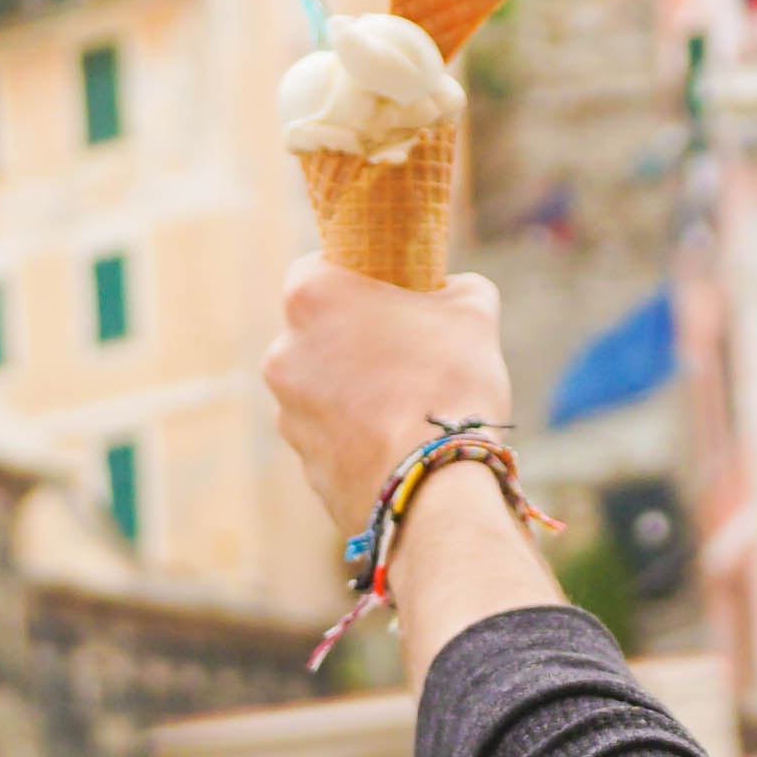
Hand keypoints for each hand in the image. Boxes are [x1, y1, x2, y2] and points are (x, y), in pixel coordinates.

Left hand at [264, 260, 514, 536]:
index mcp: (312, 296)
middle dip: (354, 337)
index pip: (319, 268)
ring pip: (321, 384)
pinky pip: (329, 434)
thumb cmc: (452, 384)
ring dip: (353, 388)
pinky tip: (398, 442)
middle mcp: (283, 349)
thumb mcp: (473, 311)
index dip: (356, 278)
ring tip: (407, 404)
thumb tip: (450, 290)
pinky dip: (355, 434)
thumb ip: (455, 287)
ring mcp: (286, 409)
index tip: (388, 293)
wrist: (436, 488)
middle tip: (406, 351)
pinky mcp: (301, 459)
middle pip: (318, 330)